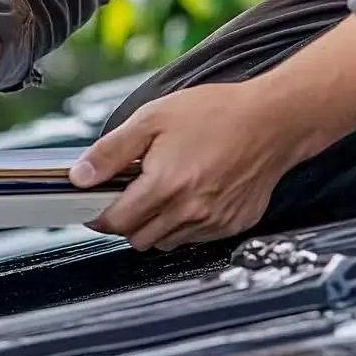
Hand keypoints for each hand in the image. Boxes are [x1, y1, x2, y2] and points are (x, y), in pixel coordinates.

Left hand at [69, 81, 304, 250]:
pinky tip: (186, 196)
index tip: (93, 206)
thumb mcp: (152, 119)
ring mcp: (214, 222)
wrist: (275, 119)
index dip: (98, 215)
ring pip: (165, 242)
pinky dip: (182, 225)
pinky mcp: (233, 225)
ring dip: (152, 226)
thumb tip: (80, 176)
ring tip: (158, 191)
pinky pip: (195, 238)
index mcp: (166, 186)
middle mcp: (190, 211)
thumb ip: (111, 152)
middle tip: (125, 195)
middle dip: (124, 221)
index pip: (116, 222)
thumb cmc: (218, 113)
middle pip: (137, 239)